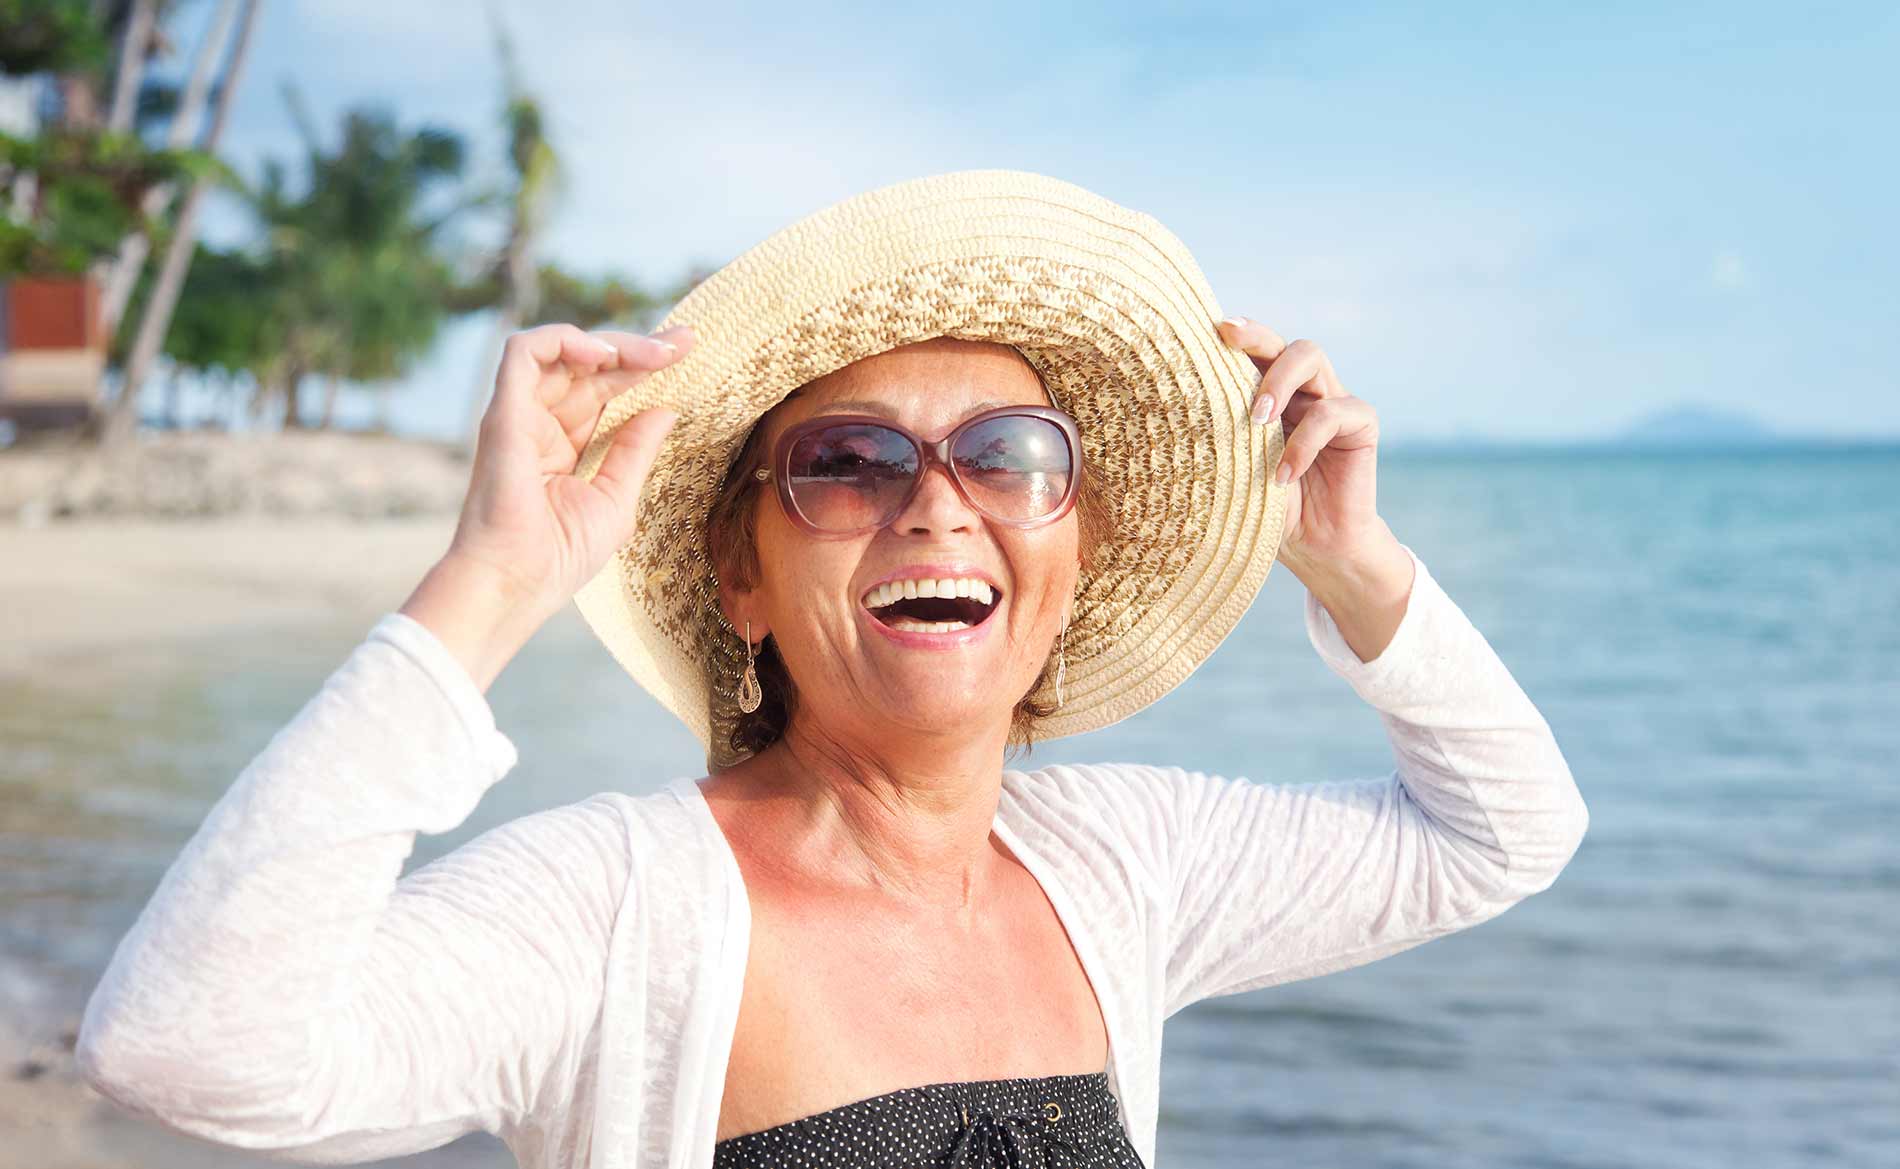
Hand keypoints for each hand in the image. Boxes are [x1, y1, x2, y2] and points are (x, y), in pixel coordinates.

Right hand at [402, 322, 694, 689]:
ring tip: (654, 354)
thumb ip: (636, 450)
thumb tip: (665, 409)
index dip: (643, 366)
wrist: (517, 583)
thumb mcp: (616, 498)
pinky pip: (523, 351)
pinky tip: (604, 356)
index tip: (687, 350)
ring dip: (610, 343)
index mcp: (566, 442)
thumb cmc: (560, 555)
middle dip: (639, 348)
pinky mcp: (503, 411)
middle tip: (684, 342)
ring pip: (561, 350)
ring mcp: (520, 414)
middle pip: (589, 365)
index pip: (606, 389)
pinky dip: (563, 340)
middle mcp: (542, 422)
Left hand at [1217, 317, 1412, 662]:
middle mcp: (1301, 390)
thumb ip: (1213, 437)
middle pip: (1282, 340)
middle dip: (1256, 338)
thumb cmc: (1262, 508)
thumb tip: (1160, 414)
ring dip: (1279, 381)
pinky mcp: (1360, 424)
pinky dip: (1304, 441)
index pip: (1252, 351)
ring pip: (1311, 356)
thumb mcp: (1228, 470)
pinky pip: (1335, 412)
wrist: (1313, 548)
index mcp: (1267, 394)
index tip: (1210, 328)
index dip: (1235, 332)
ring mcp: (1332, 401)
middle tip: (1228, 345)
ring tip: (1257, 420)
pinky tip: (1284, 475)